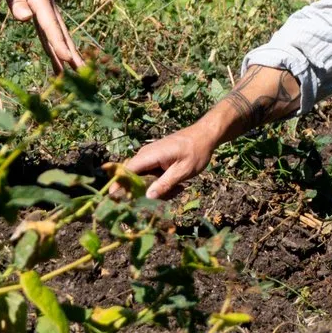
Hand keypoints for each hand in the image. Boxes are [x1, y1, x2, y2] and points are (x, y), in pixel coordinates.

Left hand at [0, 0, 81, 70]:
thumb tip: (24, 17)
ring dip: (66, 54)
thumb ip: (16, 0)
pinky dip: (55, 48)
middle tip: (83, 72)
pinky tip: (59, 63)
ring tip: (76, 74)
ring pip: (58, 35)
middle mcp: (47, 4)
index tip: (67, 59)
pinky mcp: (40, 12)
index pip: (50, 23)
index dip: (58, 42)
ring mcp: (45, 9)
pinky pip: (49, 34)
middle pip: (61, 32)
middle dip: (72, 53)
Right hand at [114, 65, 298, 200]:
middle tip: (169, 193)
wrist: (214, 130)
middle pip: (133, 181)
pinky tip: (182, 185)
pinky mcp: (160, 161)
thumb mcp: (187, 169)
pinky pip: (156, 181)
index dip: (117, 188)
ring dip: (160, 191)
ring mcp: (153, 158)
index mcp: (149, 154)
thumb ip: (166, 184)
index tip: (120, 202)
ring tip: (181, 187)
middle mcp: (146, 154)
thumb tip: (147, 197)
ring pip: (146, 183)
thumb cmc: (202, 148)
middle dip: (145, 193)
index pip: (122, 171)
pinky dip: (166, 187)